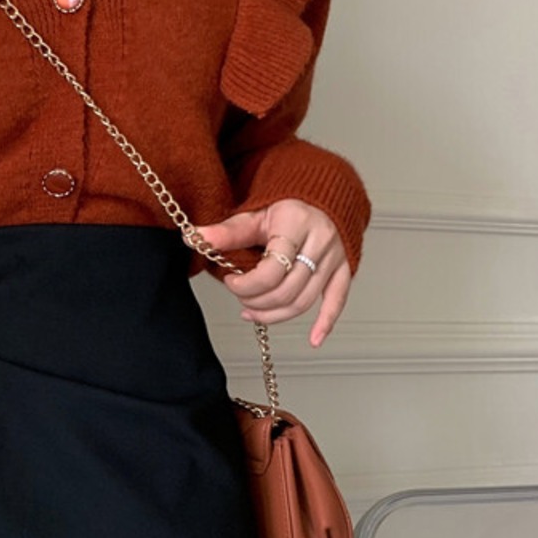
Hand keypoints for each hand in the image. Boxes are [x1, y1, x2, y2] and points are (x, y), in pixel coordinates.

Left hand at [192, 199, 351, 348]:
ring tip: (254, 313)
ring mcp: (334, 258)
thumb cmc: (286, 207)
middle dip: (257, 302)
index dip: (246, 285)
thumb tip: (194, 237)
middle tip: (241, 297)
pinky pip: (337, 301)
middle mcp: (319, 241)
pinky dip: (326, 323)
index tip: (231, 281)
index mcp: (296, 224)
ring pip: (304, 301)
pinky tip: (314, 339)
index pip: (270, 271)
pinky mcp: (343, 269)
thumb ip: (226, 232)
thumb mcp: (253, 215)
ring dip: (275, 315)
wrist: (319, 199)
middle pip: (286, 290)